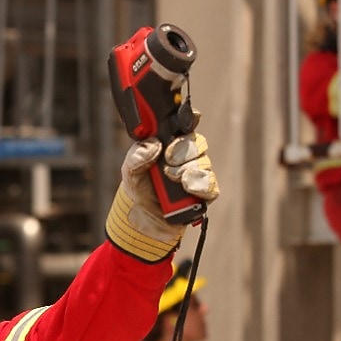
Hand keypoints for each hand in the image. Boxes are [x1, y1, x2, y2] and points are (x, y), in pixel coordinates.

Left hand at [106, 114, 219, 263]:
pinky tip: (189, 187)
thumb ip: (137, 156)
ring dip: (188, 170)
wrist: (142, 221)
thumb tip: (153, 144)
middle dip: (183, 150)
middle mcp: (187, 157)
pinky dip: (201, 185)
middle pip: (197, 143)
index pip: (185, 126)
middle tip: (168, 160)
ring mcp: (197, 175)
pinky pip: (211, 186)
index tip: (189, 119)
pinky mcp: (203, 194)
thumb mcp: (130, 171)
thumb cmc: (139, 190)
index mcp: (170, 145)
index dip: (189, 120)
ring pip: (204, 164)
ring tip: (173, 179)